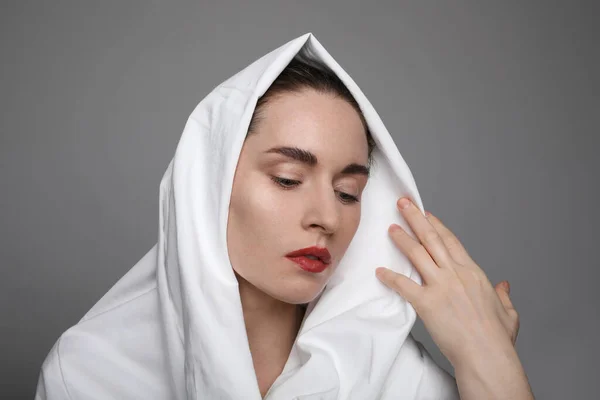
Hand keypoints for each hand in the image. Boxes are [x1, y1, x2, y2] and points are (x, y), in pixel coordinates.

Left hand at [375, 197, 519, 366]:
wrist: (487, 354)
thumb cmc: (497, 338)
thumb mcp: (508, 312)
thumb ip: (504, 296)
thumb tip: (504, 286)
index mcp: (473, 273)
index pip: (451, 242)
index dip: (437, 226)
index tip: (427, 214)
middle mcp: (455, 274)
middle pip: (431, 239)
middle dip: (415, 218)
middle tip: (403, 204)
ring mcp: (440, 286)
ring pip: (417, 254)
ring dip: (402, 239)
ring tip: (390, 228)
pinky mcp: (427, 303)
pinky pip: (404, 285)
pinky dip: (390, 277)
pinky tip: (380, 271)